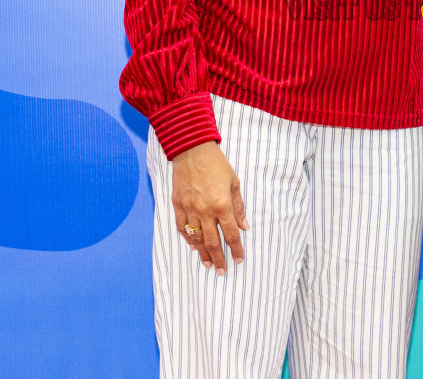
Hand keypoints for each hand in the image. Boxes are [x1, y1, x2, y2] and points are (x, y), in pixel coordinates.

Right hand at [170, 142, 248, 274]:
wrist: (192, 150)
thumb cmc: (217, 164)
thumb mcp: (234, 183)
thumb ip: (238, 207)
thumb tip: (244, 226)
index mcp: (222, 205)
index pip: (230, 234)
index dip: (236, 249)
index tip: (239, 260)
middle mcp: (205, 211)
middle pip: (212, 242)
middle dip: (218, 259)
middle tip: (221, 271)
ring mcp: (189, 209)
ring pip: (196, 238)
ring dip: (202, 253)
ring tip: (207, 265)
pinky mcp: (177, 205)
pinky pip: (182, 227)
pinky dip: (187, 239)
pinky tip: (193, 246)